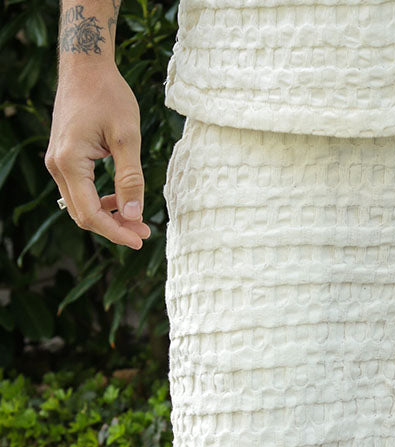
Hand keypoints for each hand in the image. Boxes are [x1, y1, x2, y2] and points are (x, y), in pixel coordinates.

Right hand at [45, 65, 150, 249]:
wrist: (86, 66)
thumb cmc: (108, 94)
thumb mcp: (127, 137)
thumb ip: (130, 179)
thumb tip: (133, 215)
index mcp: (70, 162)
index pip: (91, 213)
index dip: (116, 232)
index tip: (141, 239)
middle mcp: (57, 165)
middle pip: (83, 215)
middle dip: (114, 228)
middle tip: (144, 231)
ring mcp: (57, 162)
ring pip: (81, 205)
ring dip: (108, 216)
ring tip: (137, 218)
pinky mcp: (63, 158)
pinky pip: (79, 191)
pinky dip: (100, 200)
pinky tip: (121, 199)